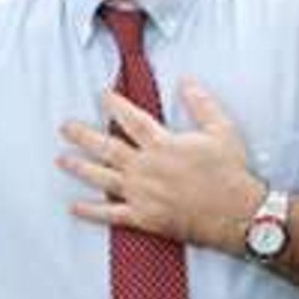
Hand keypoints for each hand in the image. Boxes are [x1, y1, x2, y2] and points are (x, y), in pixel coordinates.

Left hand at [57, 78, 265, 253]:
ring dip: (80, 168)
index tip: (101, 94)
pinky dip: (90, 212)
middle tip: (65, 127)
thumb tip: (186, 81)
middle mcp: (146, 168)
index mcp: (163, 144)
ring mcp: (142, 194)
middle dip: (83, 136)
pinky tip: (74, 207)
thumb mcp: (221, 129)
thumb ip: (201, 103)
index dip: (114, 105)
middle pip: (107, 148)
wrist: (237, 213)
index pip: (131, 119)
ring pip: (102, 179)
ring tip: (62, 159)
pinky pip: (111, 214)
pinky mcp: (144, 218)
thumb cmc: (230, 171)